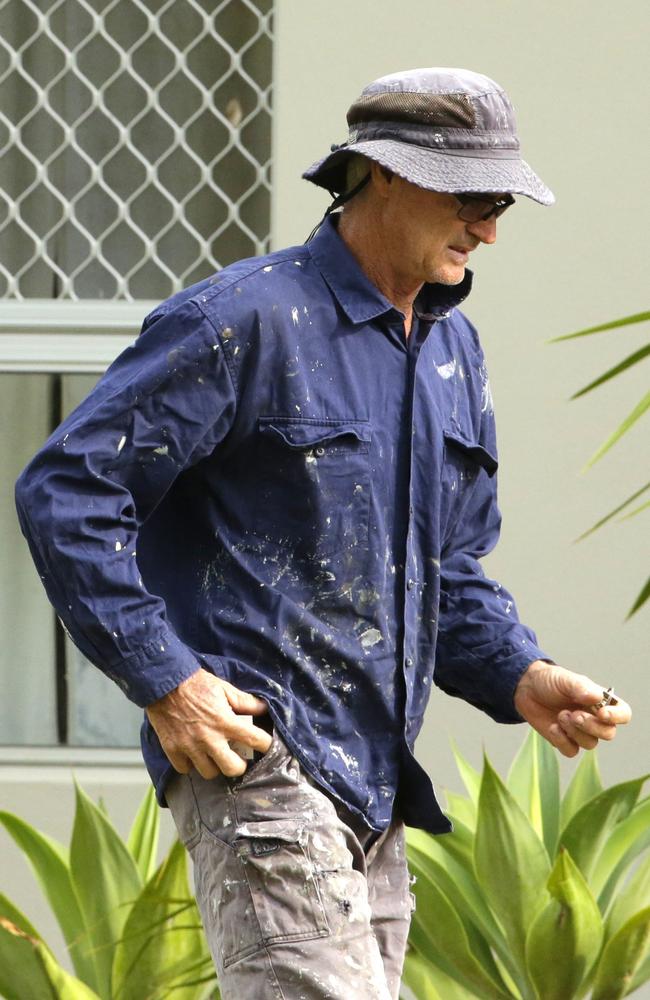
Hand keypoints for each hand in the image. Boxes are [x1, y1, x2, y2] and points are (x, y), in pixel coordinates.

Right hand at [146, 669, 271, 778]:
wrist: (164, 682)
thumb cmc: (196, 684)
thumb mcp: (224, 688)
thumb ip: (245, 702)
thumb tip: (263, 708)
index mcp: (225, 721)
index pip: (254, 740)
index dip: (265, 745)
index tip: (265, 746)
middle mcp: (209, 738)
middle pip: (232, 769)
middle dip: (238, 765)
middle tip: (236, 757)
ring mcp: (190, 747)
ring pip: (209, 773)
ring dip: (214, 765)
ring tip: (213, 755)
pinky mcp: (172, 750)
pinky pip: (185, 769)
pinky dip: (190, 764)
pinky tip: (193, 753)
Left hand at [514, 660, 631, 756]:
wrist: (526, 689)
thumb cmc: (550, 681)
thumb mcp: (565, 679)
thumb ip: (580, 688)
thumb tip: (597, 698)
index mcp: (601, 702)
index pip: (623, 714)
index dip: (617, 717)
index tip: (602, 713)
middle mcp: (594, 719)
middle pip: (608, 734)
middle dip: (592, 726)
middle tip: (574, 714)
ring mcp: (580, 732)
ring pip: (590, 744)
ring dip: (575, 732)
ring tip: (561, 715)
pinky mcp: (564, 741)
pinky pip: (571, 751)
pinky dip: (562, 741)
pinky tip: (552, 727)